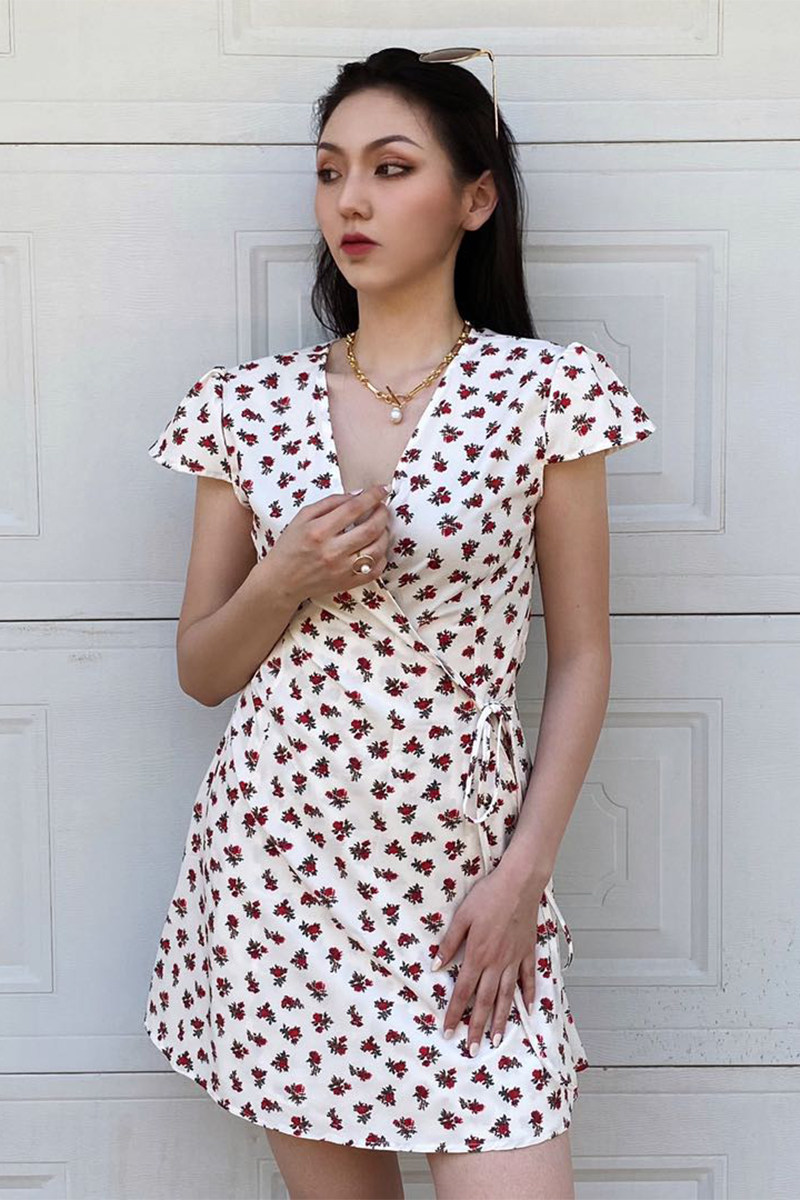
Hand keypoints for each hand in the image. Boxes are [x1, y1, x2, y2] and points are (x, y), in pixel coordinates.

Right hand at [269, 484, 391, 602]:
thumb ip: (330, 503)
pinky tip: (375, 548)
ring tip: (380, 527)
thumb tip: (357, 495)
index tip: (382, 489)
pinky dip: (381, 556)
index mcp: (319, 531)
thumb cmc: (291, 546)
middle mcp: (332, 551)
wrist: (282, 580)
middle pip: (370, 529)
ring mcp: (342, 569)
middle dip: (382, 514)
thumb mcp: (303, 517)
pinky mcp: (348, 583)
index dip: (372, 496)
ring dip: (384, 534)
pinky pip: (375, 569)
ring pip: (377, 549)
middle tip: (382, 508)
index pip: (353, 509)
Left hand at [432, 859, 548, 1054]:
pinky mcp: (527, 952)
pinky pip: (528, 979)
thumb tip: (435, 966)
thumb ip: (449, 943)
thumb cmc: (488, 896)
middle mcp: (496, 963)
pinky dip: (528, 995)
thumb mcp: (462, 916)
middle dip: (476, 1027)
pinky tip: (528, 1009)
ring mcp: (514, 959)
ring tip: (496, 1039)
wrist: (519, 884)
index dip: (454, 1014)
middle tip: (473, 1050)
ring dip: (501, 1020)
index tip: (448, 1033)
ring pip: (506, 996)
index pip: (462, 992)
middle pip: (484, 1001)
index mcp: (477, 955)